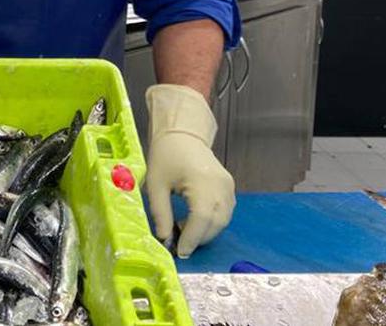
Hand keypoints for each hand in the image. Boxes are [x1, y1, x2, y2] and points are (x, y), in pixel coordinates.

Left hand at [144, 83, 234, 257]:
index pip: (202, 217)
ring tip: (182, 228)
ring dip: (205, 232)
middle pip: (216, 222)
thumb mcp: (156, 184)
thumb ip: (160, 212)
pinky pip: (225, 212)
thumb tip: (164, 238)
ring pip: (223, 221)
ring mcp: (229, 187)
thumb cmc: (166, 156)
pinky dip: (211, 222)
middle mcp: (221, 185)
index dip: (192, 238)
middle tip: (178, 242)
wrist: (183, 135)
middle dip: (198, 238)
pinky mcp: (230, 188)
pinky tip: (193, 219)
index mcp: (201, 180)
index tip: (179, 251)